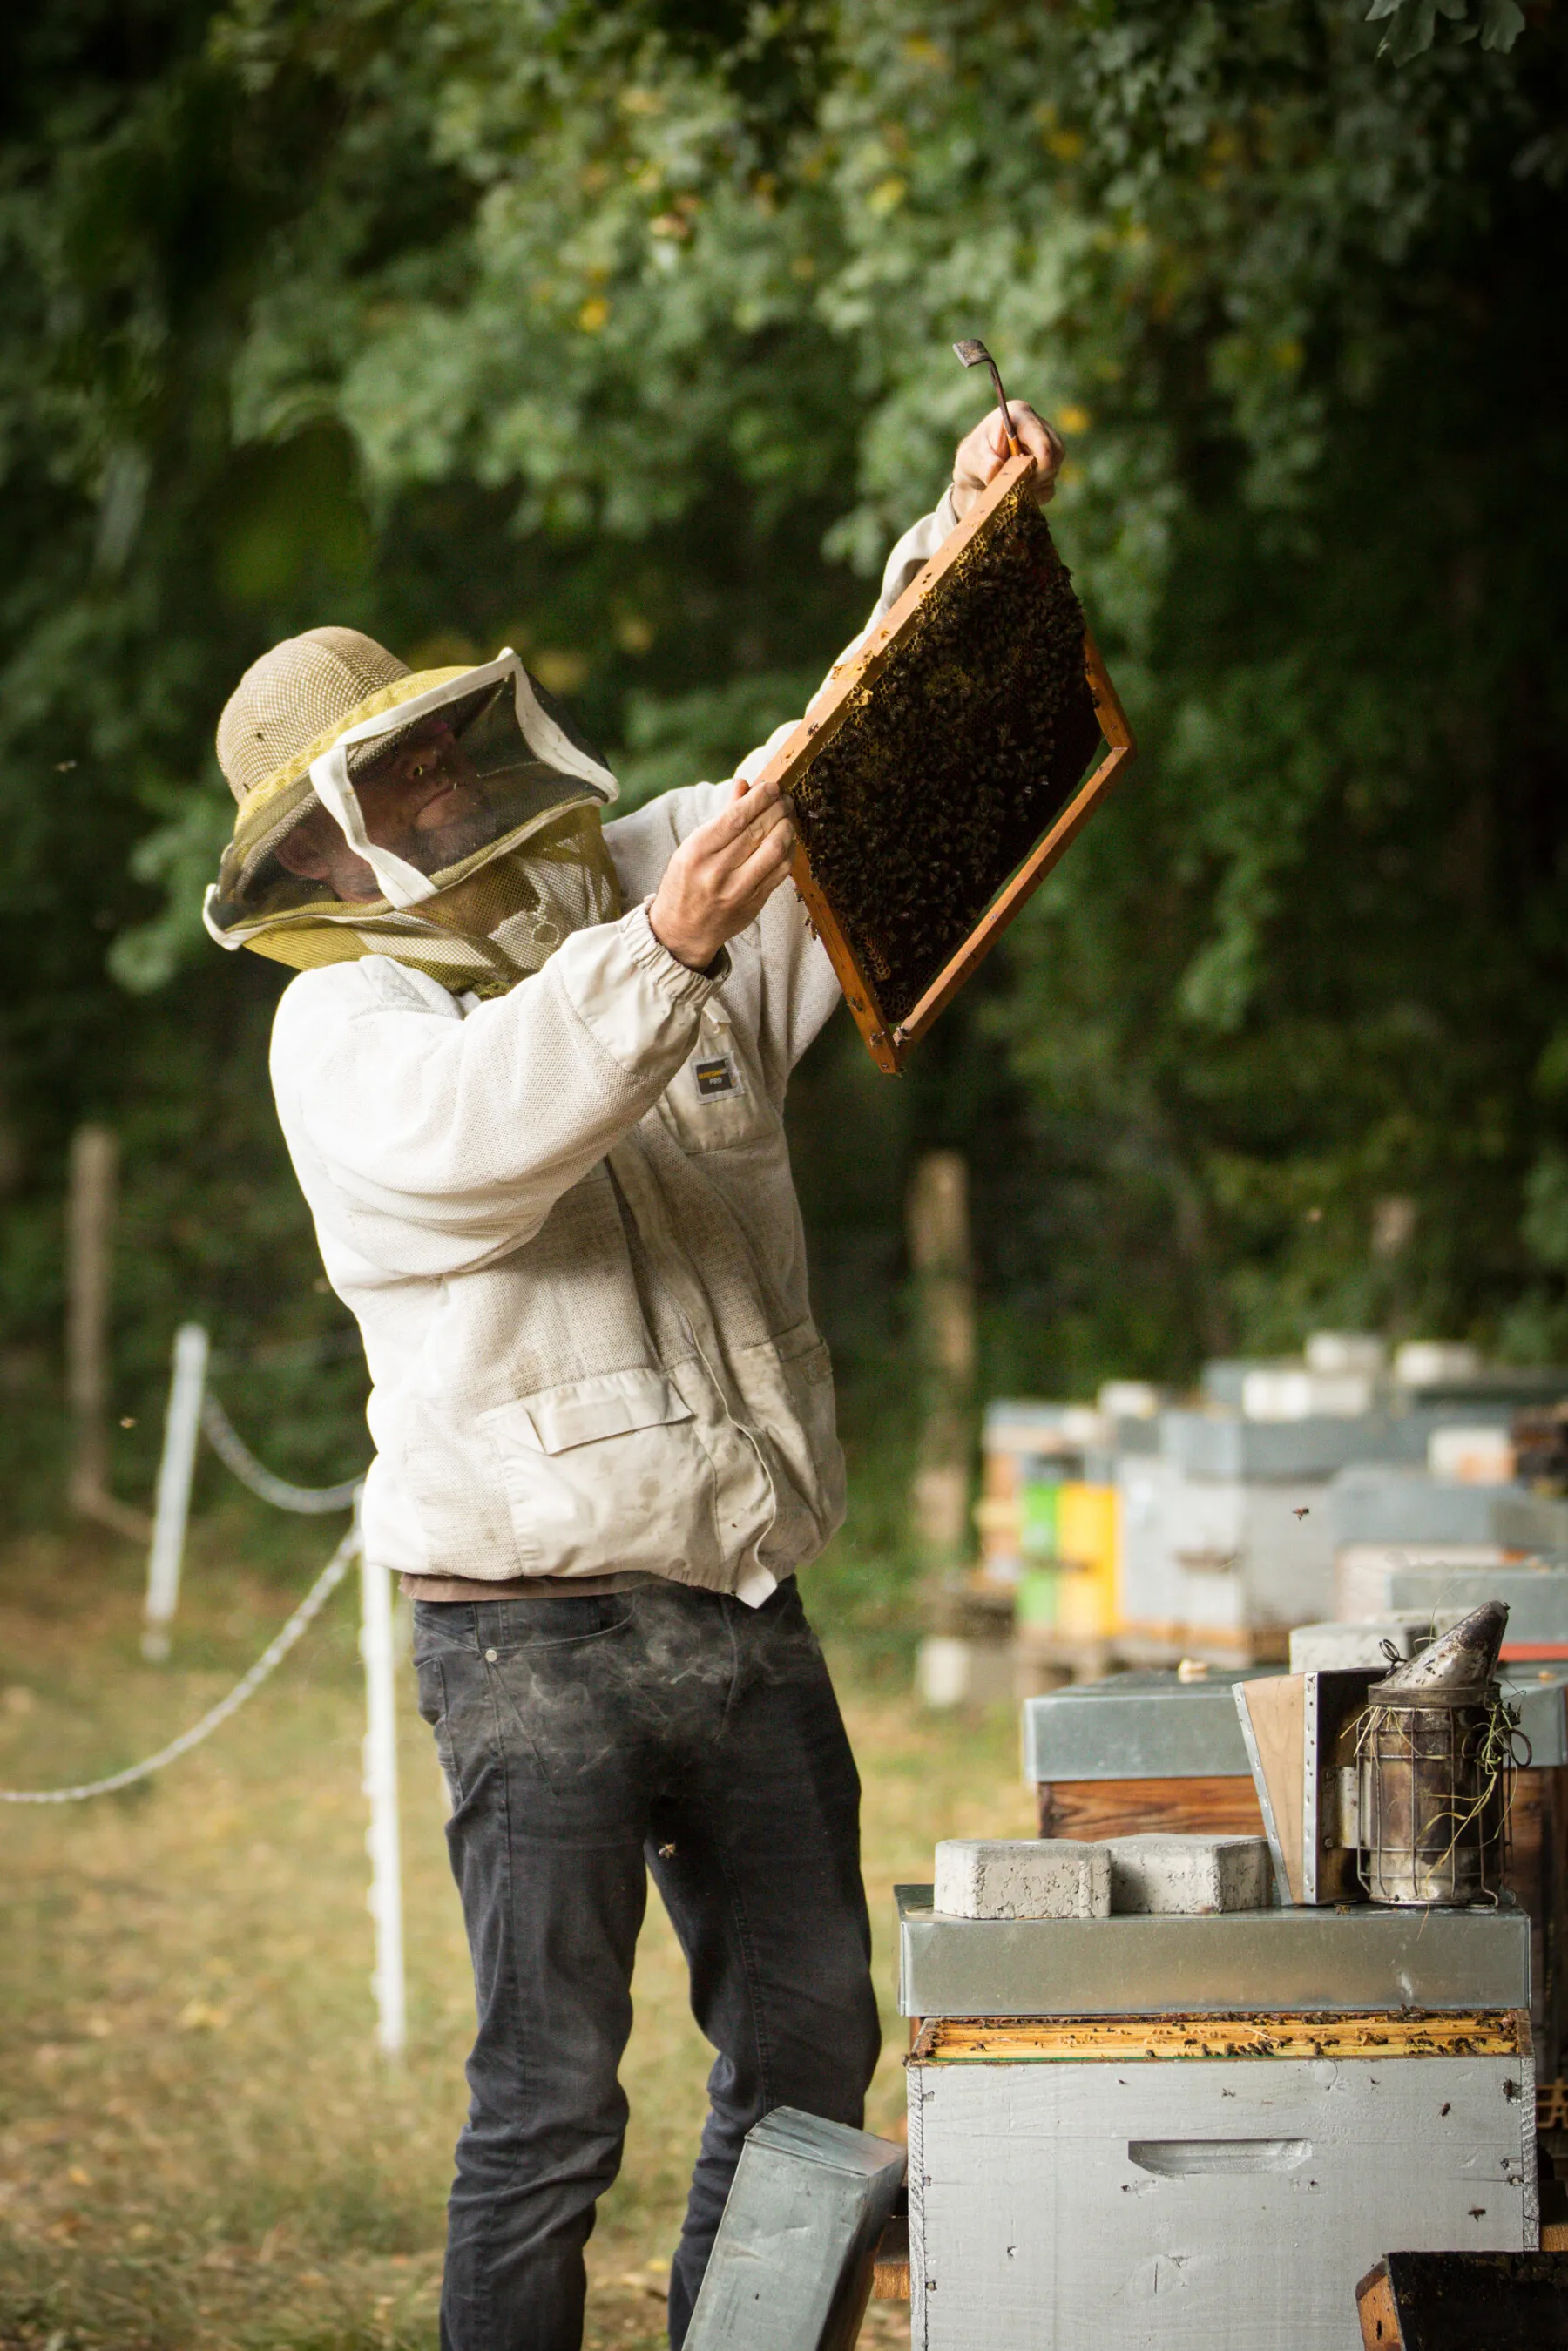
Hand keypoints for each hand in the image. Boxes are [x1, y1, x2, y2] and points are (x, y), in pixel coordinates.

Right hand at [648, 774, 795, 969]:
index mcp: (697, 852)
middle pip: (757, 831)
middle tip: (785, 799)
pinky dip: (789, 850)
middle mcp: (717, 872)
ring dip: (787, 828)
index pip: (735, 818)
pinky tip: (788, 839)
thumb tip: (744, 784)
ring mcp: (737, 890)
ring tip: (788, 816)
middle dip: (777, 809)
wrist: (683, 929)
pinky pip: (780, 871)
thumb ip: (722, 816)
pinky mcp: (754, 903)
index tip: (771, 786)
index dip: (759, 798)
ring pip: (774, 850)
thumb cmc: (686, 881)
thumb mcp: (692, 846)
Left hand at [950, 399, 1064, 520]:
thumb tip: (995, 470)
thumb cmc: (973, 458)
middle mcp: (1038, 426)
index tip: (1014, 476)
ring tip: (1011, 482)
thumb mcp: (969, 459)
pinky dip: (1034, 493)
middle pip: (1056, 456)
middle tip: (1012, 482)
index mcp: (1021, 416)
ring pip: (1054, 472)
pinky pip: (1050, 487)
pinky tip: (1017, 487)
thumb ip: (982, 464)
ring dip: (1033, 485)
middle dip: (1036, 476)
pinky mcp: (1048, 465)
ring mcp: (1047, 445)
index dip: (1034, 467)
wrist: (975, 473)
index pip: (1044, 444)